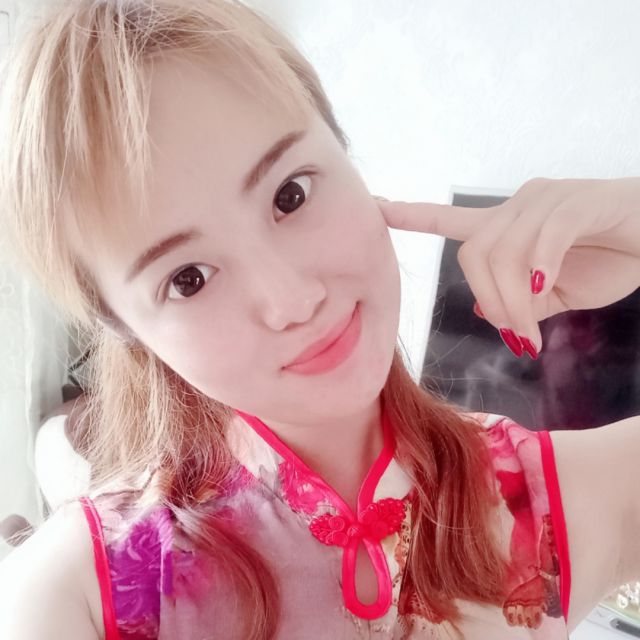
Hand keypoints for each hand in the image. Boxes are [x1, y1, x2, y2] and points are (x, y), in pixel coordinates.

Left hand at [374, 177, 639, 357]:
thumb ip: (520, 301)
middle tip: (517, 337)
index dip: (411, 215)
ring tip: (533, 332)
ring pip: (506, 251)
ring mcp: (548, 199)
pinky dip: (540, 267)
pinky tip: (546, 287)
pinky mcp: (581, 200)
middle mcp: (519, 205)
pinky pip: (546, 234)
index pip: (450, 219)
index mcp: (508, 225)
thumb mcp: (555, 295)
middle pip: (475, 254)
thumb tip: (482, 309)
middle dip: (490, 302)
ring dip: (515, 300)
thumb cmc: (609, 261)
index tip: (375, 207)